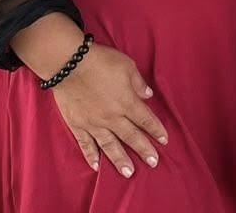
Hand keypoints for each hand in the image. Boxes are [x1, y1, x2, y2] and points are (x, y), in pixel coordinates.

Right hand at [49, 43, 165, 177]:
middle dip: (144, 150)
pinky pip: (85, 144)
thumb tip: (148, 95)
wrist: (70, 64)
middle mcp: (112, 117)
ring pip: (110, 146)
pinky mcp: (77, 125)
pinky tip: (96, 166)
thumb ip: (138, 83)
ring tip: (129, 172)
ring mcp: (94, 123)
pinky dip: (91, 156)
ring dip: (120, 160)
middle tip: (153, 163)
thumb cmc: (102, 62)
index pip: (145, 119)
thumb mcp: (128, 67)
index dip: (156, 130)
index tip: (165, 140)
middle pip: (131, 136)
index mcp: (127, 102)